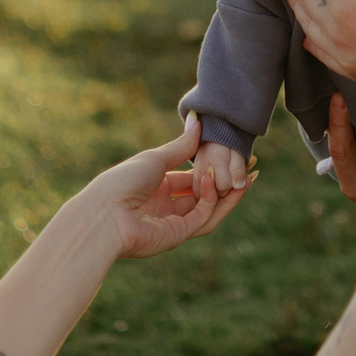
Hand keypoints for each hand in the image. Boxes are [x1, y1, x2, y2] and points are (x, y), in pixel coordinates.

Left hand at [72, 115, 251, 260]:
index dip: (214, 167)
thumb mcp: (155, 158)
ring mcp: (173, 222)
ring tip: (247, 177)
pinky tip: (212, 181)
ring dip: (228, 194)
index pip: (192, 177)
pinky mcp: (177, 235)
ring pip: (209, 209)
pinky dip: (211, 200)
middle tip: (251, 168)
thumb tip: (197, 119)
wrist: (104, 214)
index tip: (236, 157)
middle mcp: (166, 205)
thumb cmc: (122, 181)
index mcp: (157, 186)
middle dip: (228, 183)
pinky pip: (202, 218)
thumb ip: (182, 146)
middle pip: (204, 195)